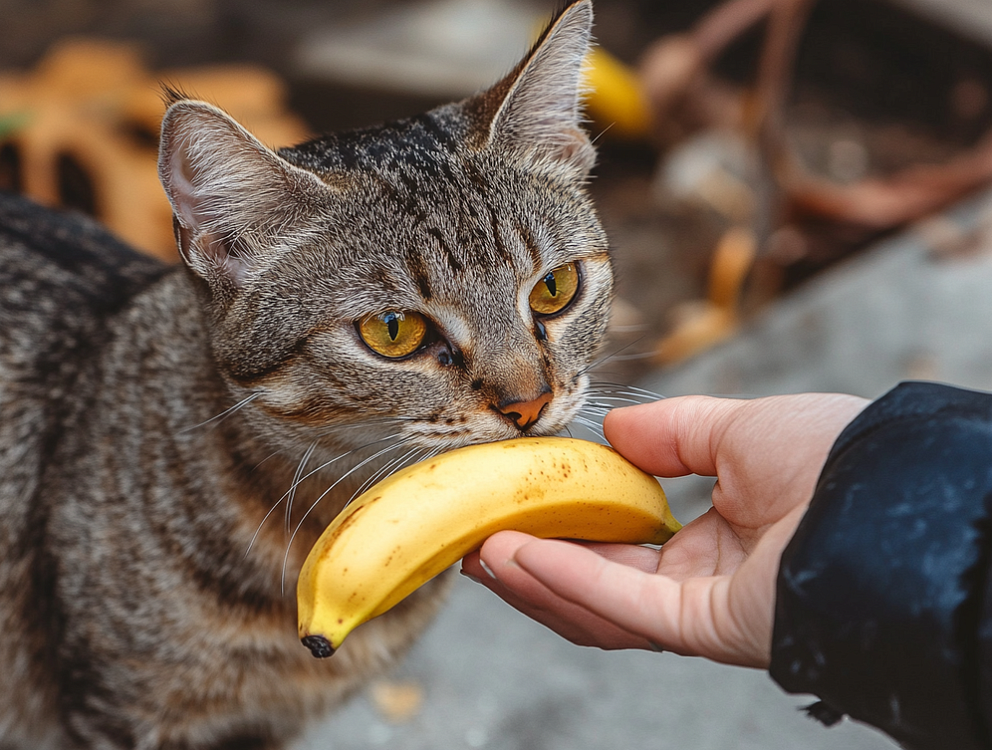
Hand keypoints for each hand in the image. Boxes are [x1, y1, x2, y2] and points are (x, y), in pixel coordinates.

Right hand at [461, 393, 867, 667]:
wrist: (894, 492)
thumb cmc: (838, 456)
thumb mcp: (740, 428)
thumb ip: (673, 433)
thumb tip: (611, 431)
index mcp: (716, 538)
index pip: (622, 544)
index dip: (564, 528)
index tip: (514, 503)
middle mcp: (703, 581)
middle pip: (598, 584)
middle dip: (531, 564)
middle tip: (473, 538)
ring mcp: (702, 608)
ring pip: (598, 608)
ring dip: (533, 579)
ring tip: (477, 552)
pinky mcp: (708, 627)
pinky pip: (624, 609)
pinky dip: (567, 582)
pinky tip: (515, 557)